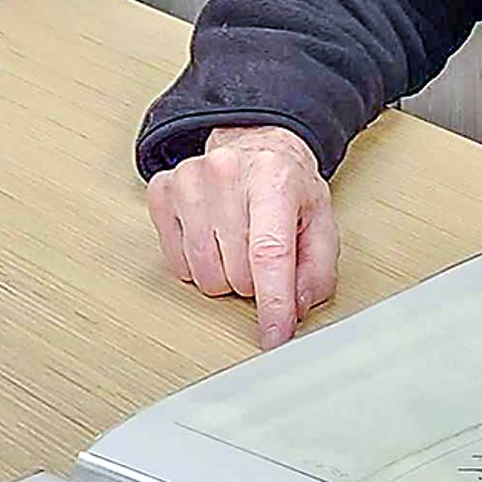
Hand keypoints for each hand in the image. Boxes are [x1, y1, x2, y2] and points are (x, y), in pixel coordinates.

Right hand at [146, 124, 337, 347]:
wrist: (253, 145)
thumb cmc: (284, 184)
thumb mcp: (320, 221)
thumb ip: (318, 269)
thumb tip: (296, 308)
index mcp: (273, 177)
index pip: (270, 253)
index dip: (273, 303)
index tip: (274, 336)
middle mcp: (226, 173)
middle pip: (238, 272)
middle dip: (255, 282)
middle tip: (263, 255)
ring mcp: (188, 181)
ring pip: (205, 276)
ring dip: (226, 276)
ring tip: (238, 245)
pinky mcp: (161, 192)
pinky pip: (177, 265)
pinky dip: (198, 265)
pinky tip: (212, 239)